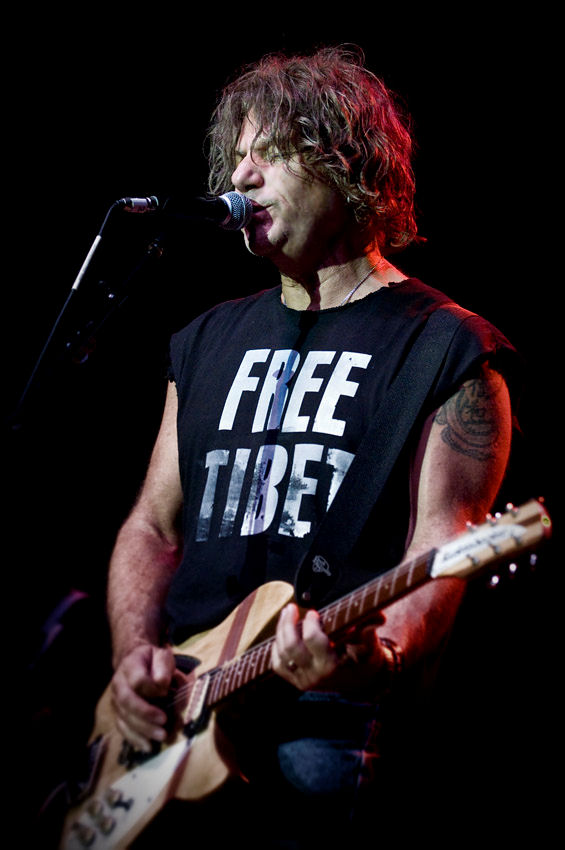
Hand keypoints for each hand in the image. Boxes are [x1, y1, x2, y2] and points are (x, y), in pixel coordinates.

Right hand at [110, 644, 176, 751]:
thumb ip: (163, 667)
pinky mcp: (118, 713)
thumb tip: (161, 685)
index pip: (137, 680)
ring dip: (142, 730)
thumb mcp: (161, 656)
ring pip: (124, 717)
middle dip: (145, 715)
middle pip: (127, 701)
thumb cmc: (152, 661)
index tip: (166, 693)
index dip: (152, 689)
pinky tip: (148, 746)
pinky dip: (135, 739)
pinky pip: (122, 728)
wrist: (135, 661)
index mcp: (130, 666)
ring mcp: (115, 700)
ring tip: (160, 737)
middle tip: (164, 723)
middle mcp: (118, 684)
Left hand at [271, 604, 386, 693]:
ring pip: (282, 655)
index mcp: (331, 665)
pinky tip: (282, 636)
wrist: (362, 682)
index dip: (310, 623)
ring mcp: (303, 679)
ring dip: (281, 632)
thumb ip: (369, 630)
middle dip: (287, 624)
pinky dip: (276, 649)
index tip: (314, 612)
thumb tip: (377, 616)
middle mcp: (315, 674)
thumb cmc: (365, 659)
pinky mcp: (296, 681)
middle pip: (291, 647)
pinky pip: (278, 666)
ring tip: (287, 616)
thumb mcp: (370, 645)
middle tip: (291, 608)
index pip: (313, 640)